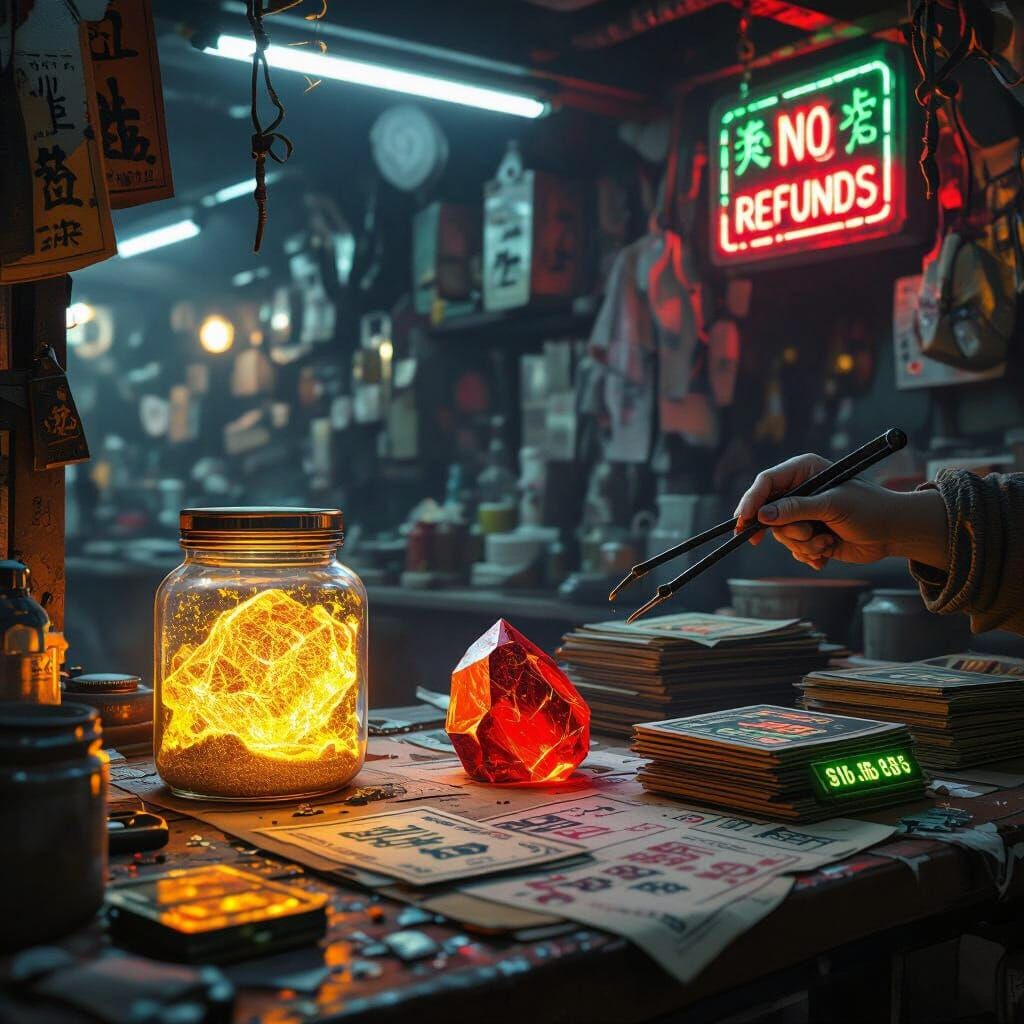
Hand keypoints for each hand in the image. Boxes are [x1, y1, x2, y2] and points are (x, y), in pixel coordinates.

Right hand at [733, 453, 947, 570]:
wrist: (895, 533)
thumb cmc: (871, 509)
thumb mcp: (833, 505)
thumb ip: (797, 509)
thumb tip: (763, 516)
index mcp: (805, 471)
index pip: (766, 483)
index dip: (751, 502)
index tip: (743, 523)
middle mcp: (800, 491)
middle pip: (769, 514)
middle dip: (790, 531)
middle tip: (810, 533)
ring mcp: (803, 514)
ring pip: (782, 535)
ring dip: (805, 544)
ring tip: (828, 541)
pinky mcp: (809, 534)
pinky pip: (793, 548)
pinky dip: (809, 553)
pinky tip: (828, 550)